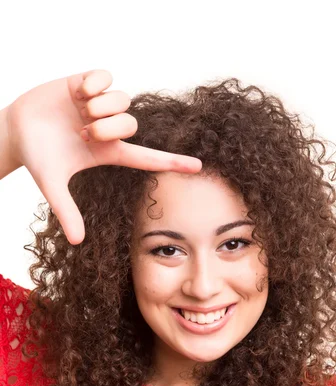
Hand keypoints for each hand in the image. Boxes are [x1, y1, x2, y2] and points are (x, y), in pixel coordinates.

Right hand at [5, 69, 201, 244]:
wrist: (16, 129)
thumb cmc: (37, 158)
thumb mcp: (52, 185)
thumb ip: (67, 211)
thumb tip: (77, 242)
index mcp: (109, 153)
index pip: (147, 158)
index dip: (172, 161)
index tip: (199, 167)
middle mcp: (109, 129)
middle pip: (131, 123)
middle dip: (109, 127)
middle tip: (85, 131)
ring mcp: (99, 106)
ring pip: (123, 99)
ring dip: (101, 105)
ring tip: (79, 110)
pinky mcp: (87, 83)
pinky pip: (106, 76)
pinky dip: (94, 83)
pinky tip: (77, 92)